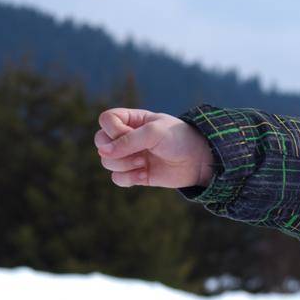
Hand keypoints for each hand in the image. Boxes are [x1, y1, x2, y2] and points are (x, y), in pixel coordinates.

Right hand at [95, 108, 214, 188]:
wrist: (199, 161)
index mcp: (132, 120)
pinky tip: (144, 175)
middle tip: (139, 152)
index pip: (105, 120)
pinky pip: (117, 179)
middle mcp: (127, 137)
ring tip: (144, 163)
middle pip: (100, 142)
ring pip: (107, 162)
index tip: (132, 134)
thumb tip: (102, 152)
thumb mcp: (154, 133)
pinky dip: (128, 179)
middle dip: (116, 150)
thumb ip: (128, 140)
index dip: (113, 130)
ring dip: (124, 165)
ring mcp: (130, 156)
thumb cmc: (179, 139)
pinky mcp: (136, 174)